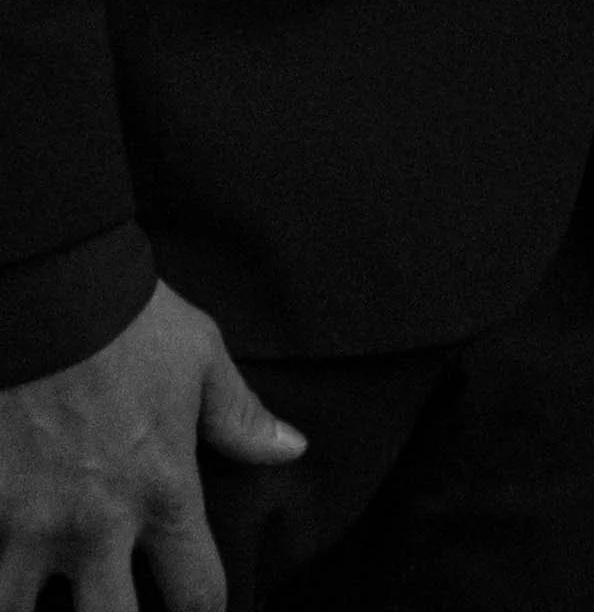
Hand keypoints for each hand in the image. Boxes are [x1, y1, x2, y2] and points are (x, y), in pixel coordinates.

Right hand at [0, 283, 301, 611]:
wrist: (50, 286)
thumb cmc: (129, 318)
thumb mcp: (201, 359)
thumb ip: (241, 418)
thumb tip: (291, 450)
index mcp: (161, 492)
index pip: (197, 593)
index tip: (199, 610)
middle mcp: (95, 525)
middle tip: (116, 609)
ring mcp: (28, 525)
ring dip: (32, 609)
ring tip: (41, 598)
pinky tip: (3, 564)